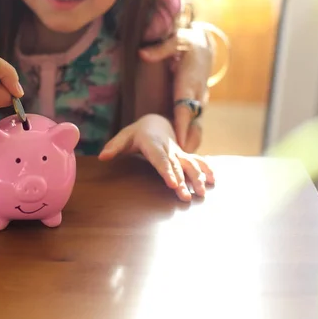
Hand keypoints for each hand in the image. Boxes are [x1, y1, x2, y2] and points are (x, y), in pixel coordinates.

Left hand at [98, 114, 214, 201]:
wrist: (155, 122)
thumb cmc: (136, 133)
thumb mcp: (124, 136)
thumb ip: (114, 146)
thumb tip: (103, 157)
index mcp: (153, 143)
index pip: (160, 159)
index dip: (167, 171)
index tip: (172, 184)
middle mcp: (168, 148)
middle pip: (176, 166)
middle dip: (183, 181)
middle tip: (186, 196)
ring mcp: (178, 152)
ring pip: (190, 164)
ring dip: (197, 178)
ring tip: (202, 193)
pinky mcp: (184, 156)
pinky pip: (197, 161)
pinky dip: (207, 169)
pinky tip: (214, 180)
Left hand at [139, 27, 212, 152]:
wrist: (205, 47)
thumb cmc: (187, 44)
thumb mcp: (175, 41)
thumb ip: (160, 49)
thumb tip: (142, 54)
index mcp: (189, 83)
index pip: (184, 108)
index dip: (181, 126)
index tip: (177, 142)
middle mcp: (197, 96)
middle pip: (194, 124)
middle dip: (188, 143)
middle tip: (181, 163)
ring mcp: (199, 102)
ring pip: (196, 128)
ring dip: (191, 145)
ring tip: (183, 166)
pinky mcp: (198, 106)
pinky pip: (195, 126)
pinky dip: (191, 140)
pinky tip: (184, 155)